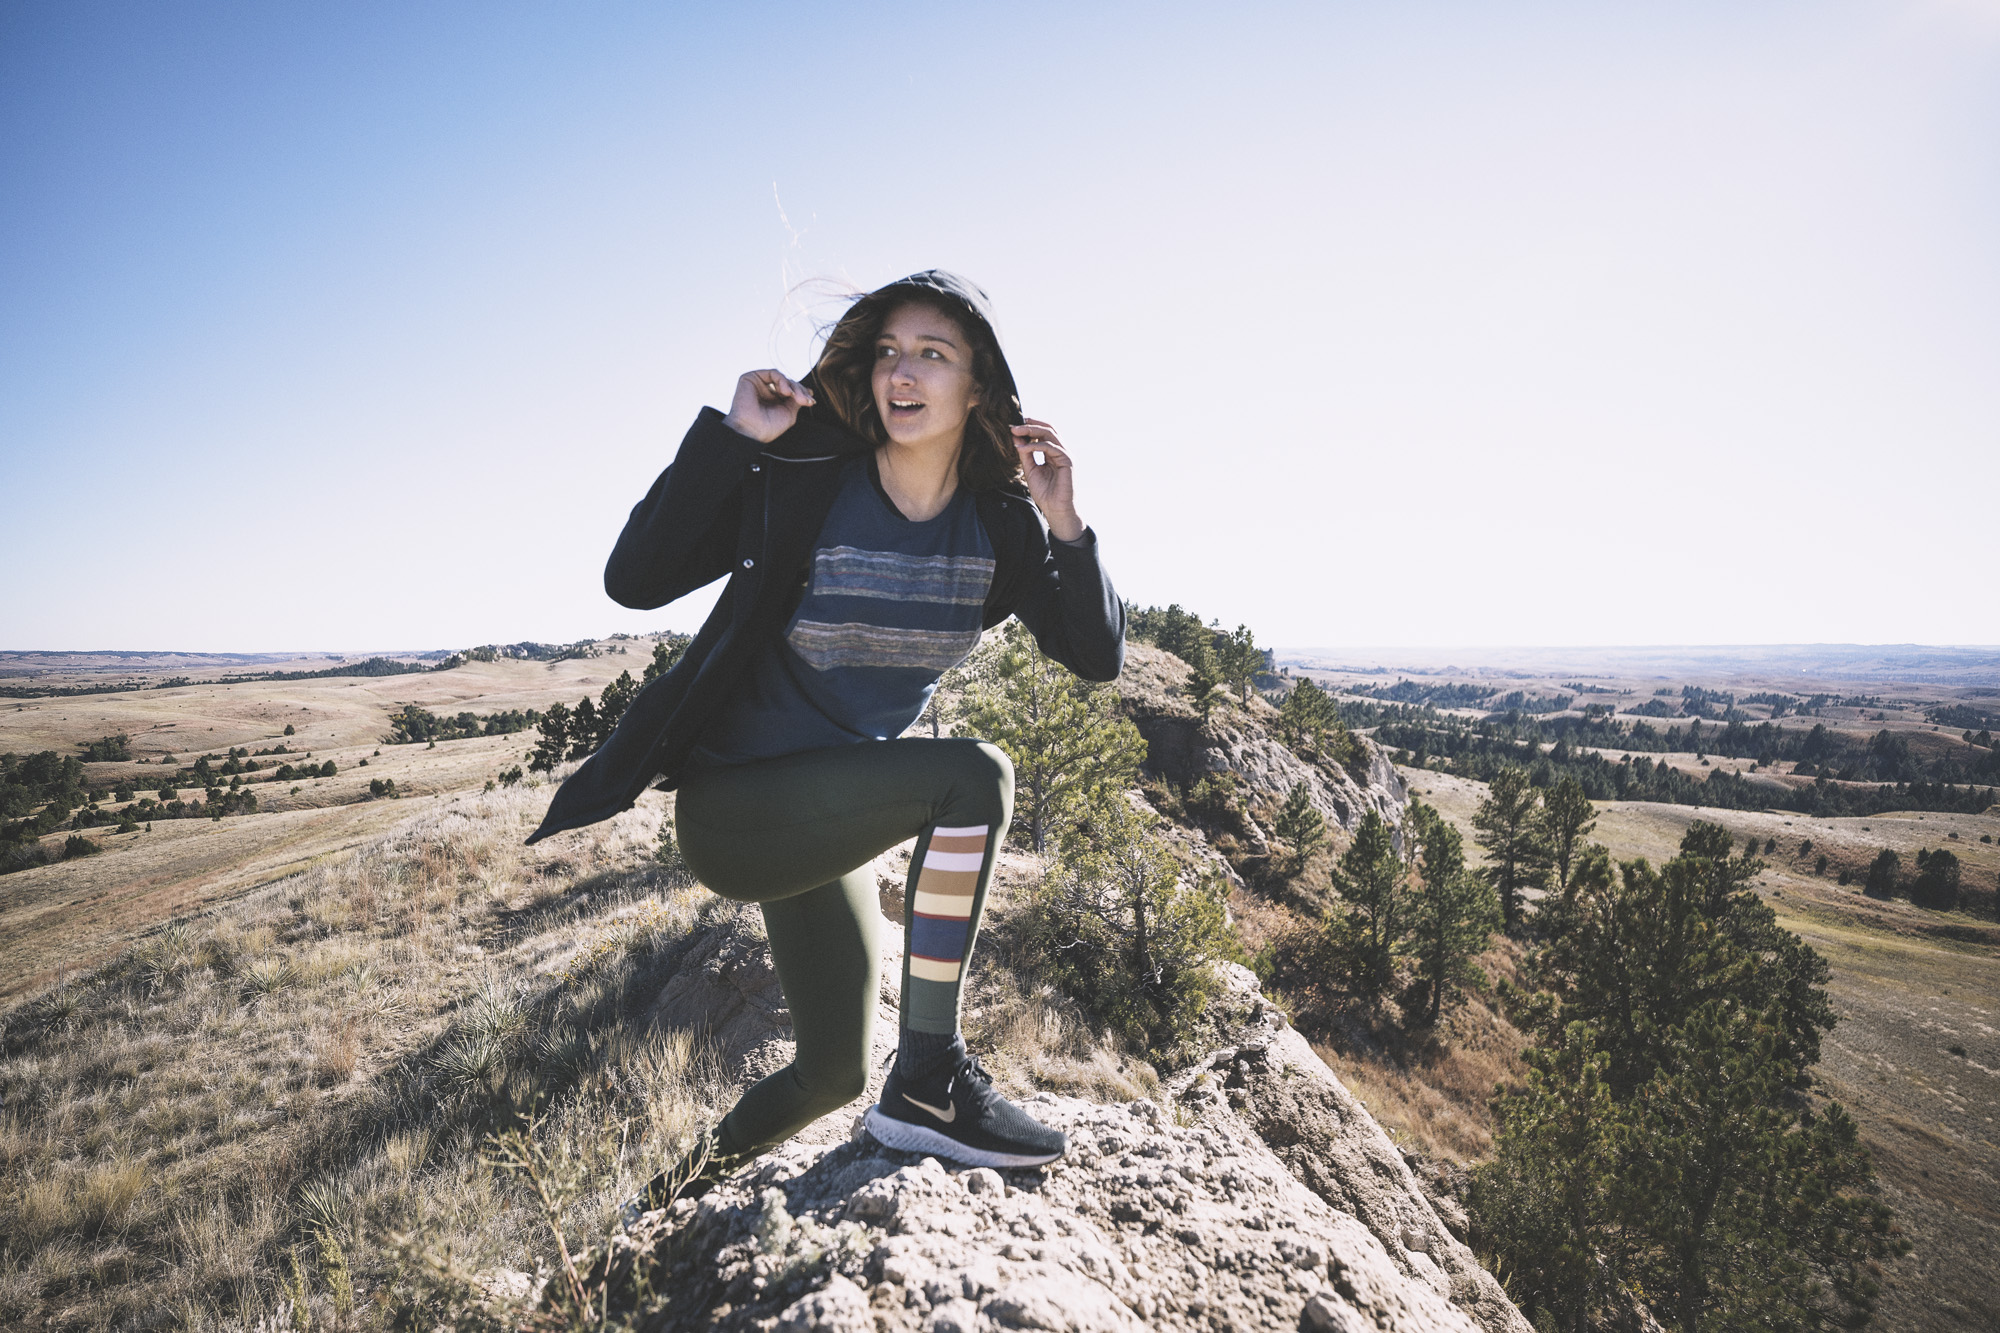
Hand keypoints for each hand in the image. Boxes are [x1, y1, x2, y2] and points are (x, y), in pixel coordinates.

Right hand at [723, 369, 814, 443]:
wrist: (752, 431)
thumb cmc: (768, 427)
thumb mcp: (789, 413)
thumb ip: (797, 400)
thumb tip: (807, 391)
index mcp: (773, 401)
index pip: (791, 391)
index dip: (802, 393)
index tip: (811, 401)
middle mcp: (766, 392)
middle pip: (788, 383)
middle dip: (800, 390)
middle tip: (806, 401)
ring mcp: (758, 385)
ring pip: (782, 378)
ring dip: (793, 386)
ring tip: (796, 397)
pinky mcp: (751, 378)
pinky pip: (773, 373)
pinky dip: (783, 381)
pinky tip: (787, 392)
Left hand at [1011, 418, 1084, 542]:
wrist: (1056, 511)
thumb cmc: (1046, 494)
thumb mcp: (1030, 470)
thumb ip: (1025, 454)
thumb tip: (1016, 438)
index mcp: (1054, 453)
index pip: (1044, 433)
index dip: (1030, 427)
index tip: (1014, 426)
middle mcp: (1061, 451)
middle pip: (1048, 429)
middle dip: (1030, 425)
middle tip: (1014, 426)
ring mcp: (1066, 455)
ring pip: (1050, 434)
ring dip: (1031, 431)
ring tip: (1016, 432)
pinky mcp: (1068, 461)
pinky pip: (1050, 447)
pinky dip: (1035, 445)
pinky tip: (1022, 448)